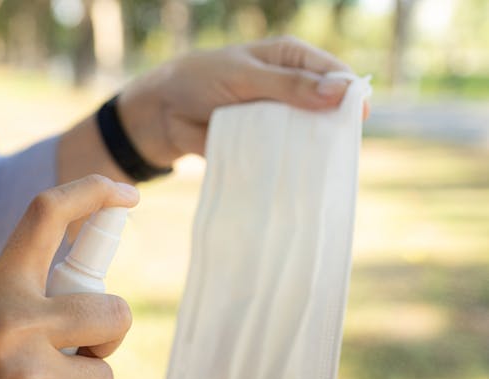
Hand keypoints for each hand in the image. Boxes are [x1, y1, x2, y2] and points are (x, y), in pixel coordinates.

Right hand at [0, 175, 138, 378]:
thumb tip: (101, 310)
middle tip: (86, 343)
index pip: (49, 214)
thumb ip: (32, 298)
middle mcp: (19, 327)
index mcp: (0, 286)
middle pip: (116, 315)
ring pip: (102, 378)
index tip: (126, 196)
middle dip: (109, 332)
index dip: (94, 191)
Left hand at [118, 36, 368, 165]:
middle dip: (332, 128)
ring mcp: (279, 119)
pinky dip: (289, 166)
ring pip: (308, 136)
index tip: (354, 120)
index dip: (349, 96)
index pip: (336, 75)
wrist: (162, 112)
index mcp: (293, 60)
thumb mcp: (245, 76)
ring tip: (317, 167)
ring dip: (311, 150)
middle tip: (336, 150)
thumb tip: (338, 92)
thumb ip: (288, 85)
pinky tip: (296, 179)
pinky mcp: (264, 144)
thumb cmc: (202, 79)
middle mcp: (292, 88)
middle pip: (328, 109)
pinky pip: (284, 157)